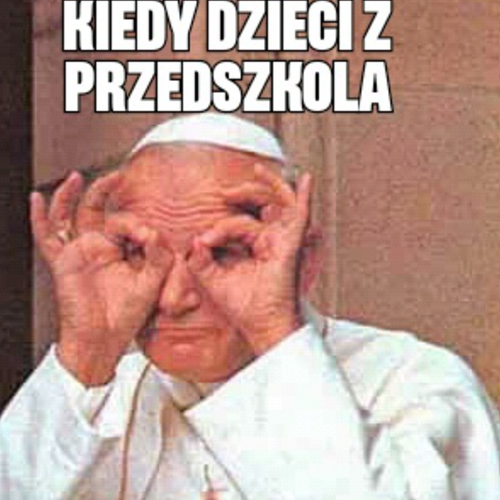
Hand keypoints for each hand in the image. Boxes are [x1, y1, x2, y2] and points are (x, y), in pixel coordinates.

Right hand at [31, 171, 172, 384]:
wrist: (103, 340)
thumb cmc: (126, 318)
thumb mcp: (152, 283)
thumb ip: (158, 257)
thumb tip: (155, 233)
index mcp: (120, 252)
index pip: (127, 223)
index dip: (139, 225)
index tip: (151, 239)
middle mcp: (97, 248)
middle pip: (98, 211)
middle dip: (107, 193)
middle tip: (120, 176)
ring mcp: (78, 252)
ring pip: (70, 215)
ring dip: (72, 195)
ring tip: (79, 176)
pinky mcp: (62, 261)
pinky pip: (46, 235)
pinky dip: (40, 217)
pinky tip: (37, 198)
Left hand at [188, 165, 313, 354]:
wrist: (262, 326)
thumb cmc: (244, 309)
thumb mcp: (213, 281)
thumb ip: (200, 261)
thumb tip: (194, 242)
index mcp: (254, 248)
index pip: (237, 224)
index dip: (218, 229)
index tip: (202, 244)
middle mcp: (271, 242)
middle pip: (259, 207)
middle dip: (243, 194)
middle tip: (225, 192)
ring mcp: (282, 242)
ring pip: (274, 205)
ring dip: (264, 187)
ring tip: (253, 172)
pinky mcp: (290, 246)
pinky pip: (300, 216)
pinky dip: (303, 197)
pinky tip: (306, 179)